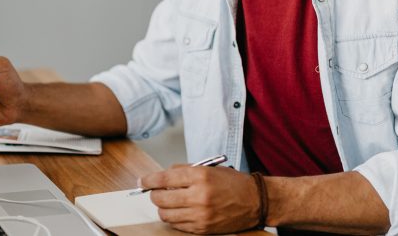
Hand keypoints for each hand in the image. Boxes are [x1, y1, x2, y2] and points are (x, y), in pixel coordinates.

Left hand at [140, 164, 260, 233]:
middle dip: (154, 195)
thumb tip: (162, 175)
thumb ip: (184, 170)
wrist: (255, 201)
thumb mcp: (209, 168)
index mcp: (200, 176)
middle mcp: (199, 195)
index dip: (149, 180)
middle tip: (156, 192)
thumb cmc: (234, 183)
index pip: (164, 179)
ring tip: (169, 203)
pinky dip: (174, 219)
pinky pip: (178, 226)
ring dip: (163, 209)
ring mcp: (201, 214)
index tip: (142, 182)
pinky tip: (180, 212)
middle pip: (161, 199)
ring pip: (166, 215)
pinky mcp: (203, 228)